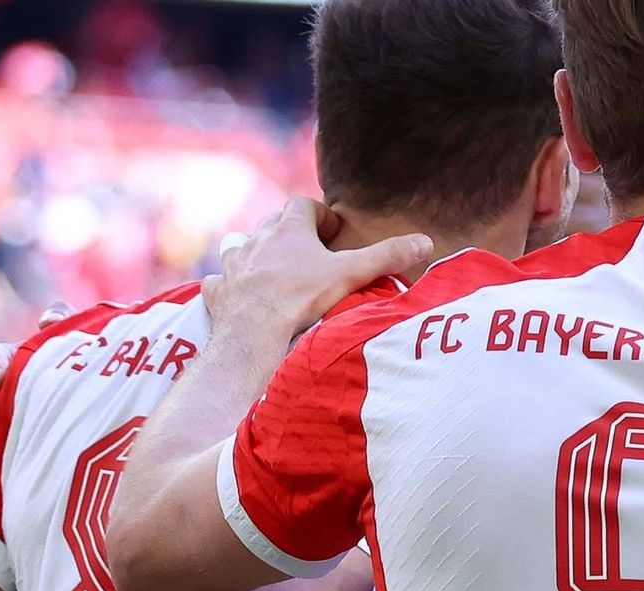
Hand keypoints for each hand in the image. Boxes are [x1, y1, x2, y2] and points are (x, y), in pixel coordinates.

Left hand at [204, 201, 434, 348]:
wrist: (254, 332)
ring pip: (241, 245)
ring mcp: (234, 264)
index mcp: (289, 228)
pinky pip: (219, 280)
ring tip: (270, 269)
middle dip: (288, 232)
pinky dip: (227, 285)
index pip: (303, 204)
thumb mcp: (351, 275)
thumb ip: (386, 257)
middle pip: (272, 223)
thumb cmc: (302, 298)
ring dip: (254, 252)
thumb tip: (425, 242)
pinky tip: (237, 295)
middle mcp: (258, 238)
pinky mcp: (218, 290)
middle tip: (307, 254)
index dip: (319, 216)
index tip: (332, 234)